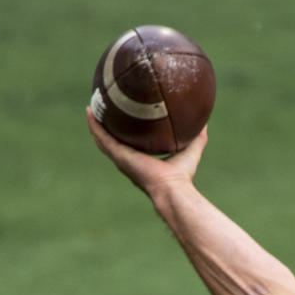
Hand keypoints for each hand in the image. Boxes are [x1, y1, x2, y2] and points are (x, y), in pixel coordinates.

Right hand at [86, 106, 205, 197]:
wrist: (172, 187)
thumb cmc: (182, 175)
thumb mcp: (191, 149)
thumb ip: (198, 136)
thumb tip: (205, 121)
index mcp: (141, 159)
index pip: (130, 143)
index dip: (125, 131)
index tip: (123, 118)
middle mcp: (128, 159)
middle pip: (112, 140)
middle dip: (106, 125)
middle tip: (102, 109)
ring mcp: (121, 158)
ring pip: (102, 138)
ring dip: (96, 123)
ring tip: (91, 106)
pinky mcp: (118, 155)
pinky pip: (102, 137)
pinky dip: (94, 125)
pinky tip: (89, 111)